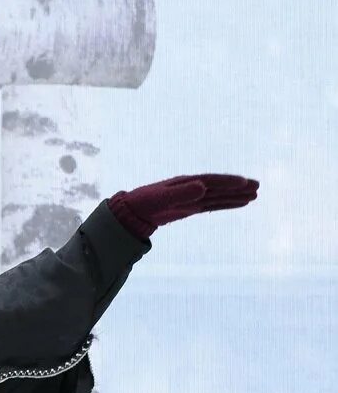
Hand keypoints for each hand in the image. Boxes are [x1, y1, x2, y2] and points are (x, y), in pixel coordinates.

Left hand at [107, 174, 257, 239]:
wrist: (134, 211)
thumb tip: (203, 187)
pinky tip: (240, 203)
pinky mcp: (192, 207)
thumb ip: (181, 194)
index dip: (228, 182)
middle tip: (258, 186)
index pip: (212, 181)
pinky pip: (213, 204)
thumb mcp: (162, 198)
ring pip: (219, 196)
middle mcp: (193, 188)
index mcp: (186, 182)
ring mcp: (193, 197)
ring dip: (236, 196)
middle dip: (238, 187)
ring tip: (255, 195)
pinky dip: (227, 204)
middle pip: (220, 187)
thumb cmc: (145, 202)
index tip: (244, 182)